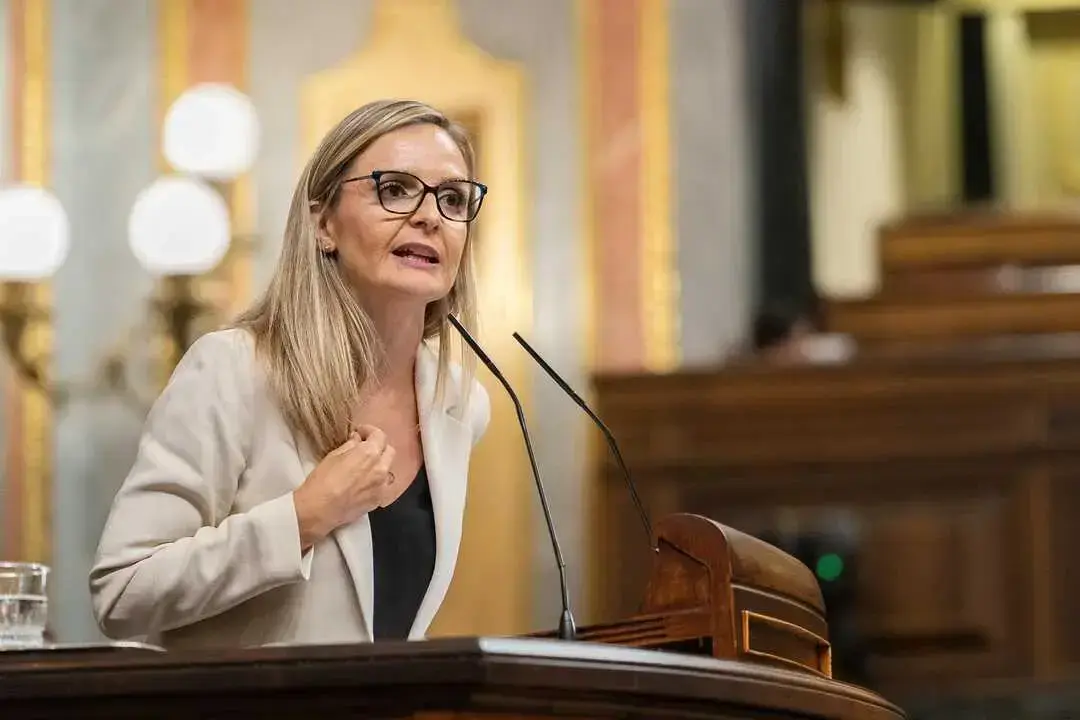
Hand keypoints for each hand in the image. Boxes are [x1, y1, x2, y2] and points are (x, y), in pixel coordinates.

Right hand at [292, 424, 395, 550]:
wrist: (319, 510)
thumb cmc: (321, 481)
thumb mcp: (333, 456)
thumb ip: (350, 446)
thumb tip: (357, 440)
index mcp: (369, 453)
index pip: (380, 435)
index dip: (369, 431)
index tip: (361, 433)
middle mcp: (380, 468)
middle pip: (389, 451)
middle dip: (379, 446)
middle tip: (364, 447)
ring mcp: (382, 486)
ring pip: (388, 469)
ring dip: (380, 464)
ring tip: (366, 466)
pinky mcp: (378, 500)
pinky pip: (384, 486)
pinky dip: (378, 481)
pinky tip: (365, 483)